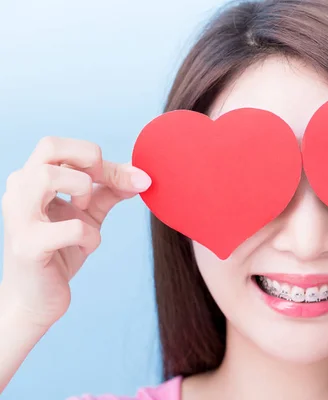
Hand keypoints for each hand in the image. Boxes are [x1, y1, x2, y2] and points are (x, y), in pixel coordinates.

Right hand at [0, 136, 150, 327]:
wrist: (36, 300)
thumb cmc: (60, 251)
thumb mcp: (88, 215)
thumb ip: (110, 191)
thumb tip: (141, 174)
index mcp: (31, 180)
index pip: (60, 145)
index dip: (96, 157)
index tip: (126, 179)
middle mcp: (18, 192)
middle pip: (49, 146)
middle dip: (89, 163)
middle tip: (98, 190)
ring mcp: (18, 218)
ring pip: (48, 176)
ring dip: (82, 191)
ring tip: (85, 213)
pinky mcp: (28, 246)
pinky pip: (70, 228)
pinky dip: (90, 236)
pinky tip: (87, 246)